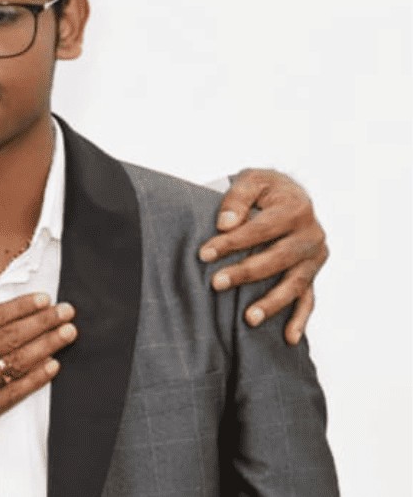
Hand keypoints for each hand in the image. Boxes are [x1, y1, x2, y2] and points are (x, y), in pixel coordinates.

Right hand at [0, 287, 75, 467]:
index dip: (20, 306)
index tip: (41, 299)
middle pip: (12, 334)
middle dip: (43, 320)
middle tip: (67, 311)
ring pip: (18, 360)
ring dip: (47, 345)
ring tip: (68, 333)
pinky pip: (13, 394)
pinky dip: (35, 380)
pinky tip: (52, 368)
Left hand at [198, 168, 327, 344]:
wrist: (289, 194)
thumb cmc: (264, 189)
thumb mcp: (251, 180)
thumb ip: (237, 198)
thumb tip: (225, 223)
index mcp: (296, 209)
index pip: (261, 229)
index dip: (232, 242)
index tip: (204, 253)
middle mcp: (312, 235)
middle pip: (277, 258)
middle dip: (246, 272)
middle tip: (216, 283)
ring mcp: (315, 257)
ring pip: (295, 283)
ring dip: (273, 302)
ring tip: (249, 318)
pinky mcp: (313, 273)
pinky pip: (309, 299)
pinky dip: (300, 319)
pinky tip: (289, 339)